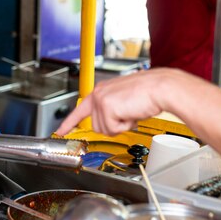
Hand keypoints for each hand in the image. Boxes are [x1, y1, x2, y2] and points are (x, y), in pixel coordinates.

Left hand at [56, 68, 187, 135]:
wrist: (160, 88)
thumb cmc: (149, 93)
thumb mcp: (125, 100)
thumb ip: (112, 108)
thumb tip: (110, 122)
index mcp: (102, 91)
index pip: (81, 110)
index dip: (69, 123)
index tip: (60, 131)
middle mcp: (98, 94)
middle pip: (97, 126)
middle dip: (114, 126)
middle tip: (127, 115)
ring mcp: (101, 100)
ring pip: (104, 129)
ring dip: (120, 126)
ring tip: (131, 112)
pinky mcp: (107, 107)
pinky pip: (112, 129)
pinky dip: (125, 126)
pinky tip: (131, 113)